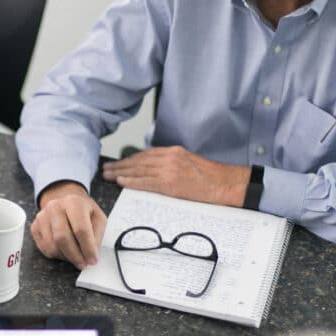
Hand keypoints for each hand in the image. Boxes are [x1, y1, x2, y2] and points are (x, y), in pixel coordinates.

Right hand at [32, 181, 107, 270]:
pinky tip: (65, 250)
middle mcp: (55, 207)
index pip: (80, 229)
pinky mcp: (35, 227)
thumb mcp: (98, 219)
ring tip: (76, 256)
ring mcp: (42, 217)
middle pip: (62, 238)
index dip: (88, 248)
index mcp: (74, 202)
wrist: (66, 204)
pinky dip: (57, 255)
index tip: (93, 260)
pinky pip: (45, 248)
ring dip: (66, 257)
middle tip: (83, 263)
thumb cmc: (83, 212)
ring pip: (52, 246)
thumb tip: (90, 255)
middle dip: (75, 256)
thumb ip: (96, 236)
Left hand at [102, 145, 250, 206]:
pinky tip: (121, 182)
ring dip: (121, 173)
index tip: (119, 163)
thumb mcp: (191, 164)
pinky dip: (131, 182)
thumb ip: (173, 164)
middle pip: (138, 160)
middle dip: (121, 165)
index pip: (146, 154)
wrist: (228, 184)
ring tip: (108, 175)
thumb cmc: (213, 178)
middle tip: (107, 168)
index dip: (130, 159)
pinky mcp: (170, 183)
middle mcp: (170, 157)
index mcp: (174, 152)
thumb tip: (157, 171)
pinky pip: (145, 182)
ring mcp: (169, 169)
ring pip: (138, 170)